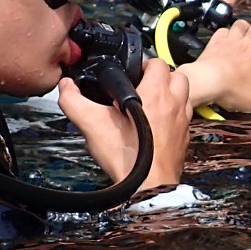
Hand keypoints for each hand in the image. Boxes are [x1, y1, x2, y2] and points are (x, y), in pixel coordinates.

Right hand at [58, 58, 192, 191]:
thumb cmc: (127, 156)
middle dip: (161, 77)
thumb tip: (66, 86)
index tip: (130, 76)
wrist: (147, 186)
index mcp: (156, 93)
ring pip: (184, 96)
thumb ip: (74, 101)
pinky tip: (157, 126)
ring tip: (151, 104)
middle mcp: (175, 104)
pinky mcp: (184, 139)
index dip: (143, 65)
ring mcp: (183, 122)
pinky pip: (184, 118)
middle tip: (143, 87)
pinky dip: (174, 116)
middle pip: (177, 75)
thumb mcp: (91, 124)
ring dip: (171, 95)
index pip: (157, 63)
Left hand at [182, 21, 250, 111]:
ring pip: (242, 24)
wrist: (206, 81)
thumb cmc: (231, 91)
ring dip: (246, 26)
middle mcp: (247, 47)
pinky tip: (226, 35)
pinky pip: (223, 29)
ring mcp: (231, 42)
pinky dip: (226, 31)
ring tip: (247, 30)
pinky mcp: (217, 41)